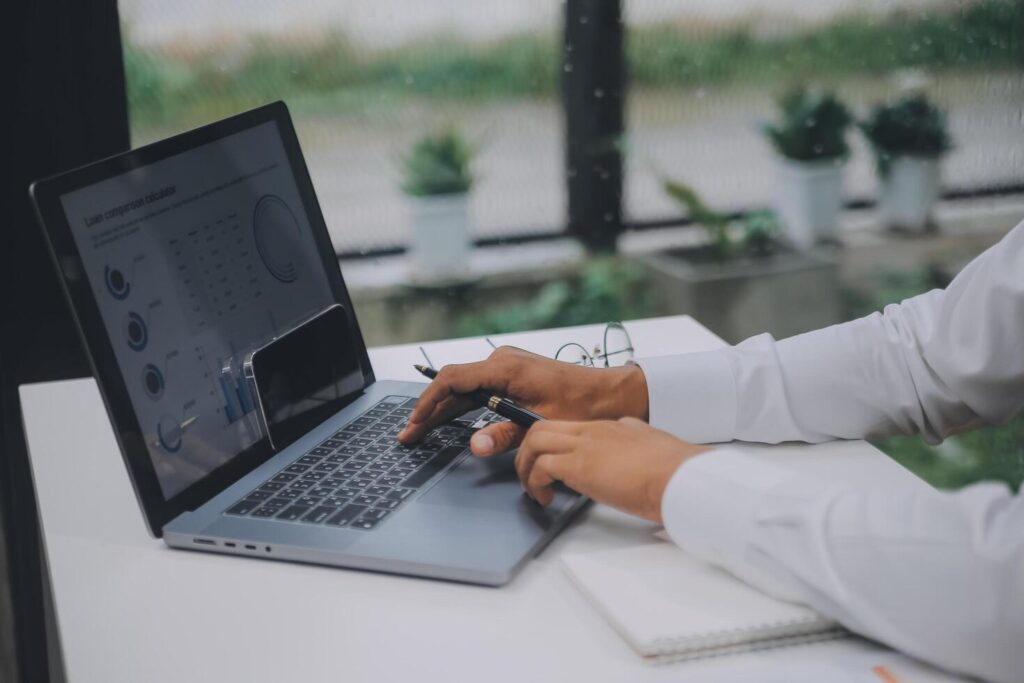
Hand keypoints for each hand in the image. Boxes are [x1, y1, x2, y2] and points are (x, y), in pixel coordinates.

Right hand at [399, 346, 648, 454]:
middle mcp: (502, 362)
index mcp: (505, 367)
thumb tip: (475, 446)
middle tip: (409, 435)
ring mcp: (508, 367)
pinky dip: (463, 405)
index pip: (452, 380)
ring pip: (465, 388)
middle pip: (454, 385)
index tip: (414, 422)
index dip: (428, 402)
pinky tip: (450, 420)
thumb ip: (505, 434)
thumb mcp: (541, 425)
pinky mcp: (515, 375)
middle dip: (430, 411)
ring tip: (422, 430)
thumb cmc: (582, 406)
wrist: (612, 395)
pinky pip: (480, 389)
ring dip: (444, 409)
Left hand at [513, 417, 709, 521]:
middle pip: (541, 427)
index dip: (551, 445)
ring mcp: (585, 445)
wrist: (681, 478)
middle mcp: (593, 431)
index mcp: (610, 427)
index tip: (549, 465)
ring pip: (534, 441)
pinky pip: (541, 467)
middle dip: (527, 452)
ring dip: (526, 467)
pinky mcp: (580, 466)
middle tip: (530, 477)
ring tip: (534, 491)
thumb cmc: (674, 470)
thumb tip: (633, 443)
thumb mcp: (651, 444)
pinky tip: (546, 500)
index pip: (567, 426)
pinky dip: (535, 484)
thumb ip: (636, 439)